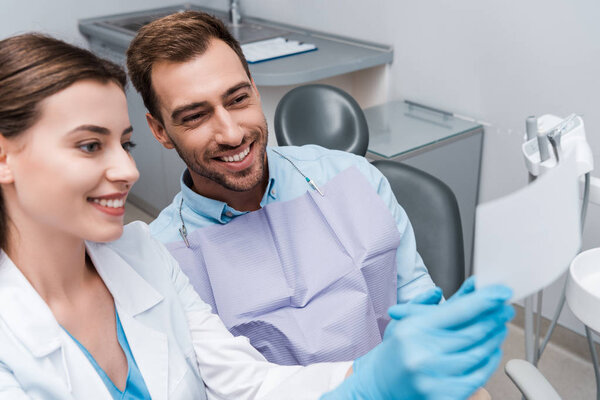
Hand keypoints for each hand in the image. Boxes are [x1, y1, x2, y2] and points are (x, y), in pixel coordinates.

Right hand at [321, 283, 513, 399]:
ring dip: (494, 338)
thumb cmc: (395, 350)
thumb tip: (464, 287)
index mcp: (414, 329)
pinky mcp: (443, 395)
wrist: (379, 384)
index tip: (501, 291)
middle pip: (473, 332)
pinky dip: (489, 361)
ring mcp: (434, 377)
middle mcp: (423, 353)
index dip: (484, 300)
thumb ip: (432, 302)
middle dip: (494, 318)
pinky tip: (491, 350)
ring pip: (479, 354)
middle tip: (505, 308)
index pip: (458, 311)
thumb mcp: (405, 320)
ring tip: (498, 327)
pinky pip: (477, 376)